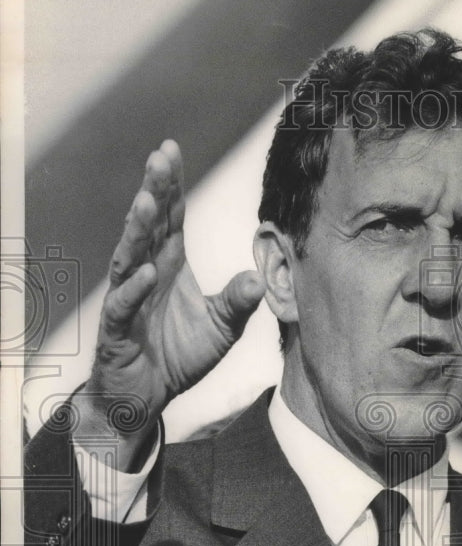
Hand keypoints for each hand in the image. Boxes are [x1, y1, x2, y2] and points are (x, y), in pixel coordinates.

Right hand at [78, 141, 265, 468]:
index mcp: (170, 267)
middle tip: (159, 158)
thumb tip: (260, 278)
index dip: (171, 186)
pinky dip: (133, 289)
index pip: (171, 219)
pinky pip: (123, 305)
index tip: (171, 150)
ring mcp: (128, 300)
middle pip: (149, 227)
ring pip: (129, 257)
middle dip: (154, 192)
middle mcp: (146, 275)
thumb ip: (238, 302)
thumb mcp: (222, 329)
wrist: (146, 396)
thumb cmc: (178, 355)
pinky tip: (146, 272)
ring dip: (138, 231)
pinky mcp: (117, 330)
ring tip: (147, 202)